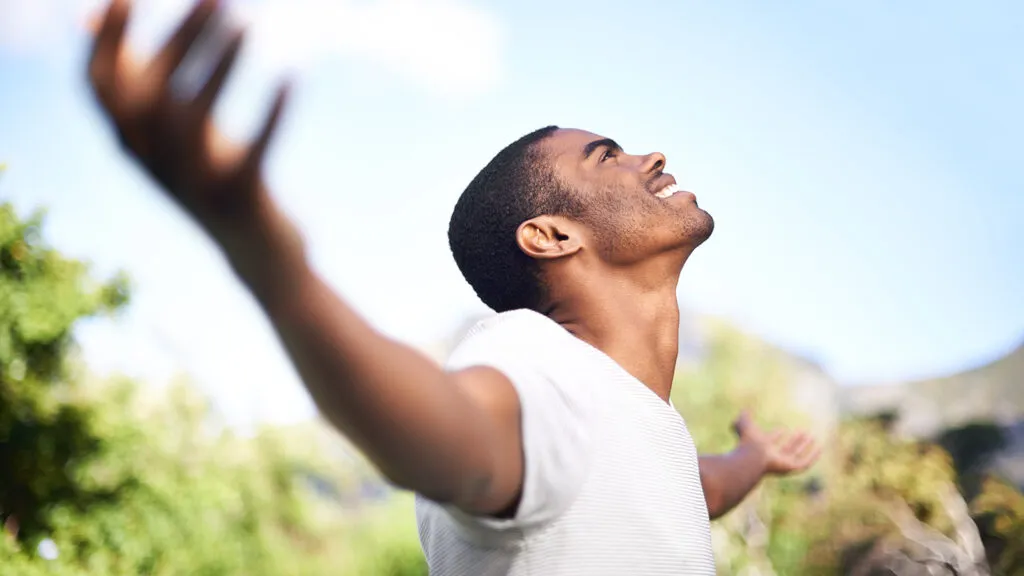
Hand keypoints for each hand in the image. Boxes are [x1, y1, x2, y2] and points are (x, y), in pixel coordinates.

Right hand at [87, 0, 288, 236]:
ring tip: (247, 21)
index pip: (97, 86)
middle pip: (149, 93)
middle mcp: (153, 165)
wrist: (260, 256)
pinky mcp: (239, 201)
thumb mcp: (178, 132)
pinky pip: (254, 152)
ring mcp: (195, 187)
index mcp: (132, 143)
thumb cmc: (217, 178)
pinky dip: (271, 114)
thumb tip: (94, 15)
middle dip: (180, 37)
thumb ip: (142, 82)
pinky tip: (291, 78)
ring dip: (218, 64)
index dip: (105, 39)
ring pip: (192, 118)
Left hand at [733, 411, 820, 475]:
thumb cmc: (747, 441)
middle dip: (794, 441)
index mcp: (761, 448)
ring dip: (804, 446)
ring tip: (812, 435)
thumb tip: (743, 410)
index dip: (775, 435)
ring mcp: (782, 464)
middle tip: (803, 431)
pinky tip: (820, 447)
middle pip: (785, 450)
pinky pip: (805, 463)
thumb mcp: (744, 425)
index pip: (770, 443)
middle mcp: (772, 458)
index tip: (783, 429)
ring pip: (796, 456)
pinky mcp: (791, 468)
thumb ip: (743, 418)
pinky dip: (813, 456)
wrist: (752, 455)